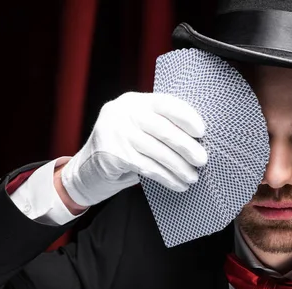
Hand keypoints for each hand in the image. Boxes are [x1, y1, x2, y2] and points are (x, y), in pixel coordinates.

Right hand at [60, 92, 206, 206]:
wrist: (88, 167)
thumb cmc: (125, 146)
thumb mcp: (140, 128)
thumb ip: (162, 126)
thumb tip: (199, 141)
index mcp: (134, 101)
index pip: (165, 103)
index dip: (187, 117)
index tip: (202, 132)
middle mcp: (122, 112)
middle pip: (163, 129)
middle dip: (186, 147)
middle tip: (202, 160)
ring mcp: (115, 133)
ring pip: (157, 152)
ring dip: (179, 167)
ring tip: (193, 177)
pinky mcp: (112, 155)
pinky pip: (148, 167)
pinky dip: (167, 178)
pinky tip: (179, 184)